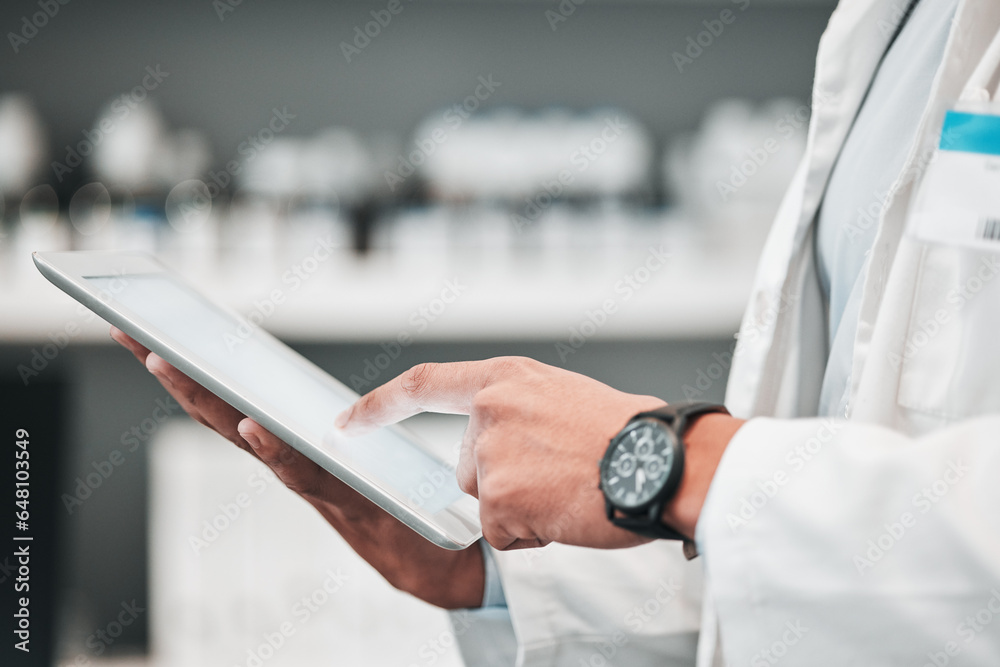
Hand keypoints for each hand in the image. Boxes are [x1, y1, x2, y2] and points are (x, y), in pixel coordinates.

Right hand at [109, 326, 484, 608]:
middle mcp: (291, 462)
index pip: (233, 402)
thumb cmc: (393, 500)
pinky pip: (302, 472)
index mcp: (292, 445)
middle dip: (178, 378)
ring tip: (166, 363)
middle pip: (223, 415)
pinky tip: (252, 424)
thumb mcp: (353, 449)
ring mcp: (311, 482)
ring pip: (248, 439)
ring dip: (207, 403)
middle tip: (135, 335)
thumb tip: (303, 385)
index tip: (154, 332)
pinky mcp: (345, 500)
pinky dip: (274, 450)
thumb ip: (326, 423)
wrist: (432, 557)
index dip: (194, 372)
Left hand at [336, 357, 744, 550]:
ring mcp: (490, 455)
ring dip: (522, 507)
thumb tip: (504, 447)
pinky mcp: (497, 499)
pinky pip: (503, 533)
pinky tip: (566, 512)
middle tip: (560, 474)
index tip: (348, 420)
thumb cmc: (630, 434)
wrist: (663, 462)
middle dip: (503, 480)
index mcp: (506, 378)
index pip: (425, 384)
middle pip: (467, 464)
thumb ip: (520, 413)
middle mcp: (489, 410)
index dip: (380, 404)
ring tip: (570, 489)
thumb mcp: (565, 397)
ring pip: (486, 502)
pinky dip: (533, 533)